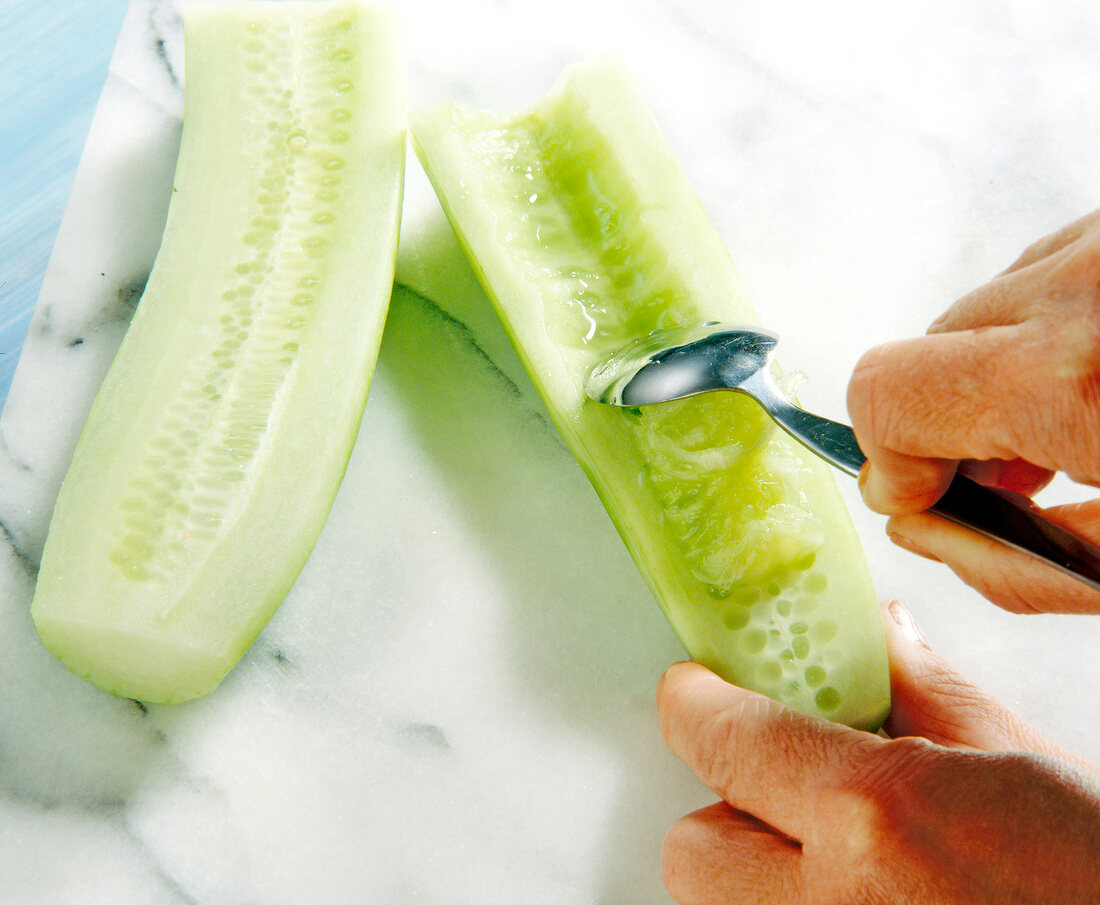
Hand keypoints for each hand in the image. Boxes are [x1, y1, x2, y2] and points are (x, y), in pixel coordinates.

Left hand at [657, 599, 1099, 904]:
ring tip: (853, 856)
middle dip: (729, 805)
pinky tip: (880, 895)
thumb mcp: (1027, 766)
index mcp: (879, 820)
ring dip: (761, 872)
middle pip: (693, 848)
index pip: (726, 741)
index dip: (697, 702)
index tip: (696, 689)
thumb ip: (930, 696)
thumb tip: (881, 638)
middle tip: (794, 787)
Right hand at [846, 208, 1099, 612]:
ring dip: (1007, 367)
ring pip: (984, 305)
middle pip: (925, 346)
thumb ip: (1014, 565)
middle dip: (956, 417)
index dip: (892, 458)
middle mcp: (1084, 280)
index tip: (937, 493)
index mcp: (1073, 377)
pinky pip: (1044, 269)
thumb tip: (921, 524)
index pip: (884, 393)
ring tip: (1087, 417)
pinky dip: (1055, 324)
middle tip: (1032, 464)